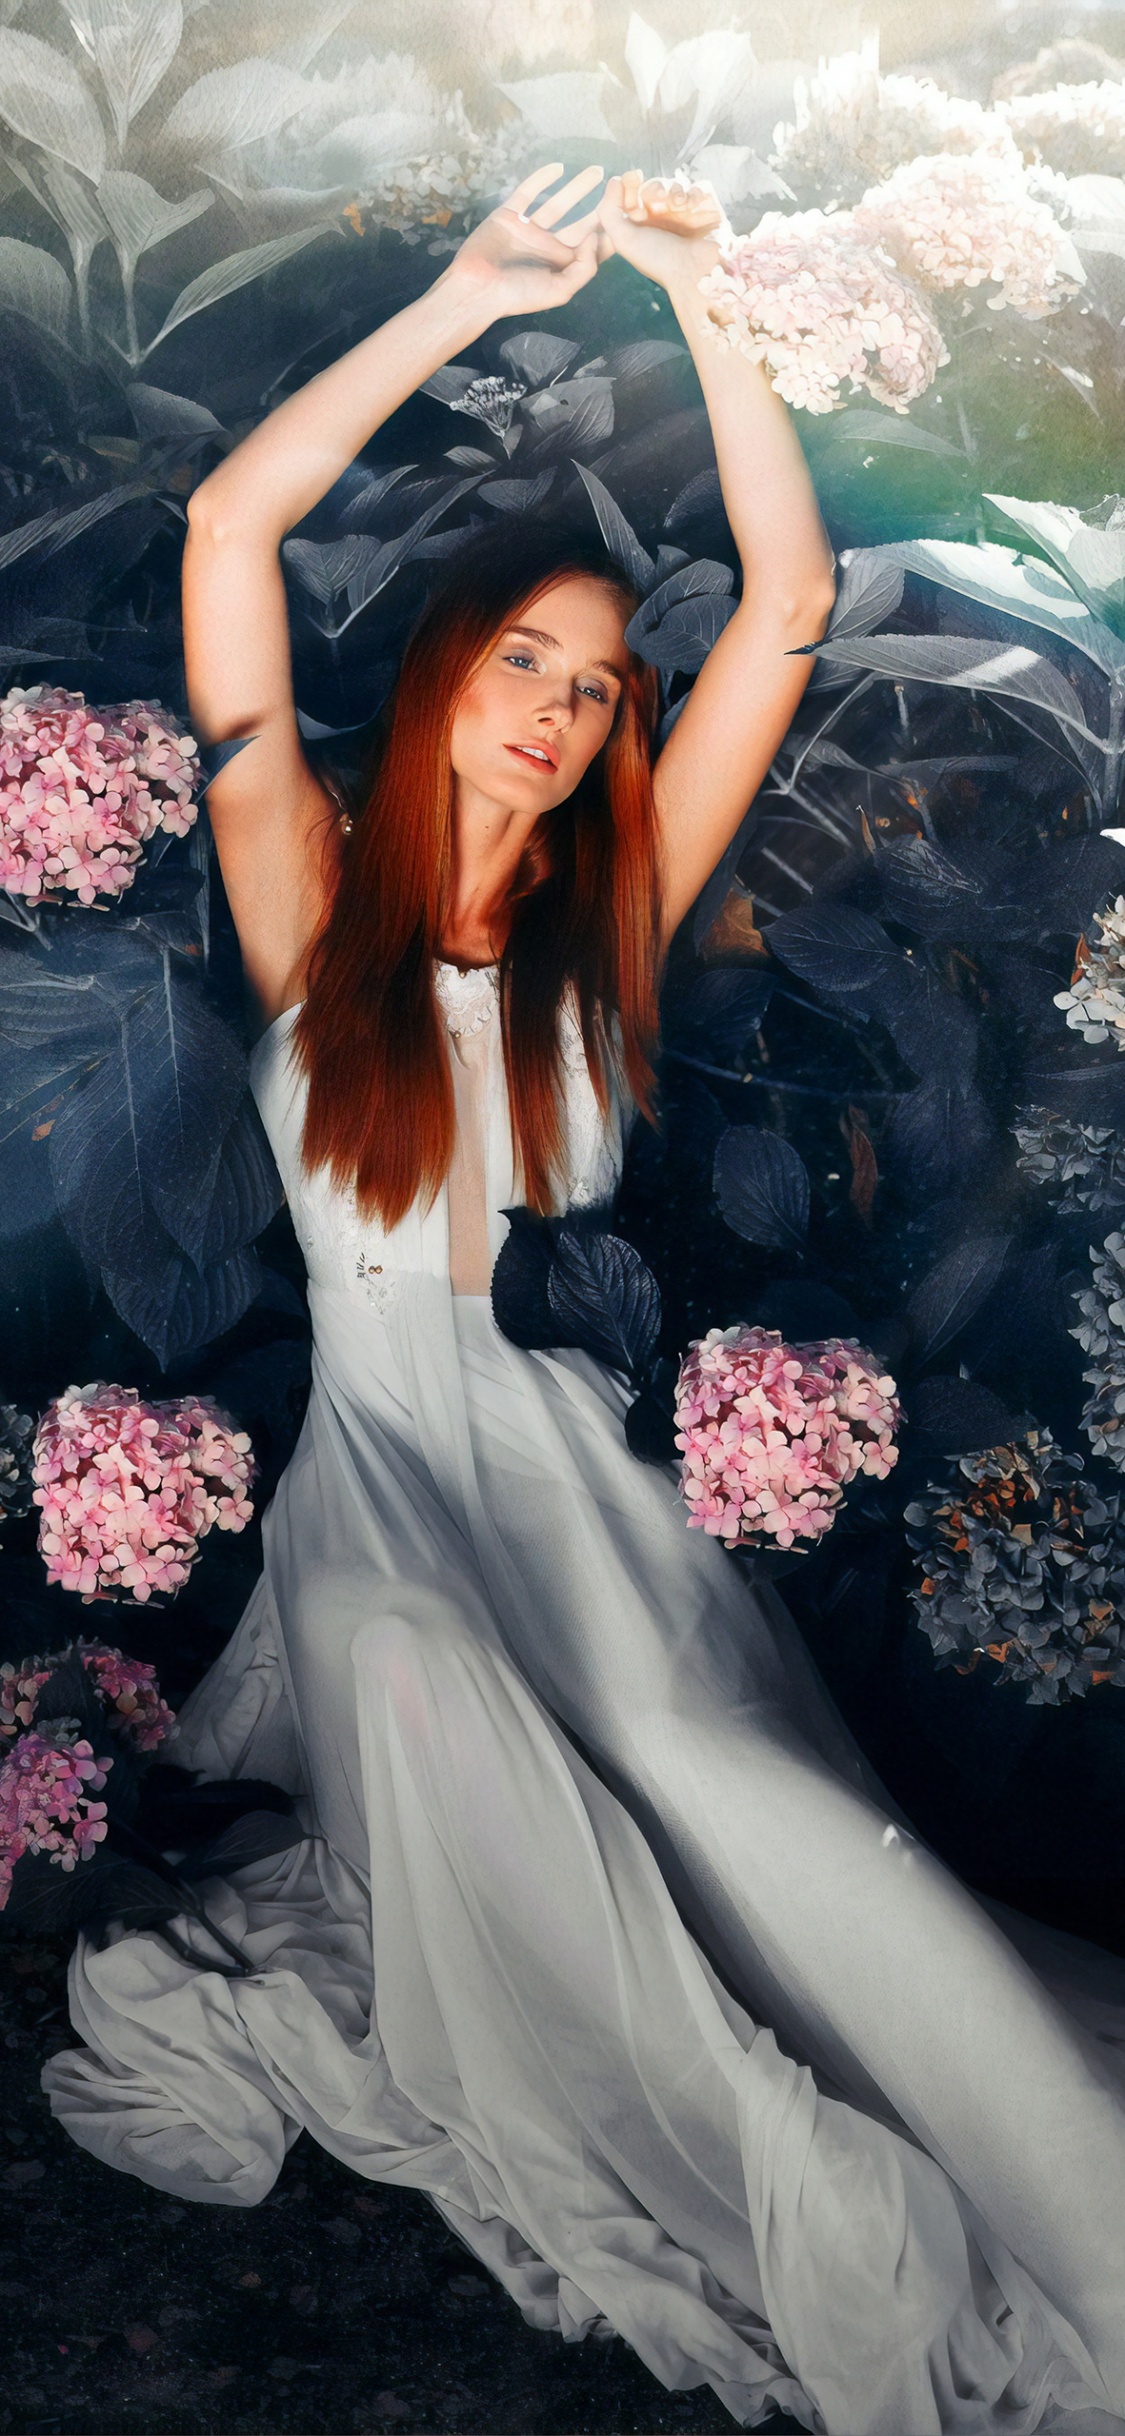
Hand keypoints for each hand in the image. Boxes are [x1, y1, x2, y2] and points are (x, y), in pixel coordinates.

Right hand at [440, 163, 608, 319]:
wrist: (477, 288)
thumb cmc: (518, 294)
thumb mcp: (560, 290)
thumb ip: (585, 267)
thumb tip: (597, 236)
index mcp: (564, 265)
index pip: (595, 245)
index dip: (615, 228)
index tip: (636, 210)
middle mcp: (550, 246)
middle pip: (583, 221)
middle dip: (604, 205)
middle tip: (624, 185)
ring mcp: (530, 229)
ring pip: (560, 203)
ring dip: (579, 187)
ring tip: (600, 171)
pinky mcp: (510, 215)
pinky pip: (528, 192)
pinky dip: (541, 179)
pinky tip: (558, 167)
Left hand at [595, 171, 730, 293]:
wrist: (694, 272)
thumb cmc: (658, 260)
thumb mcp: (624, 239)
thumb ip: (609, 210)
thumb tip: (614, 179)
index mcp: (642, 226)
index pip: (633, 195)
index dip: (630, 183)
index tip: (631, 179)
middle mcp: (663, 218)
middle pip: (654, 186)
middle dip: (654, 187)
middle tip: (657, 197)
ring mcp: (685, 213)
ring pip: (676, 184)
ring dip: (673, 189)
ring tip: (677, 204)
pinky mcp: (706, 209)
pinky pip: (699, 187)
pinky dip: (694, 190)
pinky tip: (690, 204)